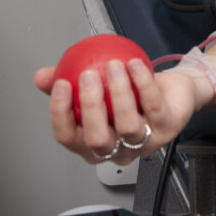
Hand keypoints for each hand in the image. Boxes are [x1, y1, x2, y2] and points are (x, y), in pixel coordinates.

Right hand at [34, 60, 197, 164]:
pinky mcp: (167, 129)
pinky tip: (134, 64)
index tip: (61, 84)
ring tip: (113, 66)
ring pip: (127, 126)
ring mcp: (144, 143)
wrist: (173, 92)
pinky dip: (142, 83)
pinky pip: (153, 106)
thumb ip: (69, 82)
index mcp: (93, 145)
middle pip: (97, 139)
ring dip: (118, 93)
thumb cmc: (133, 95)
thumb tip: (42, 76)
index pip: (68, 138)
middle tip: (87, 75)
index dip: (59, 114)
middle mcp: (118, 151)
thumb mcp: (97, 86)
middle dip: (89, 106)